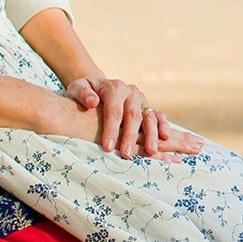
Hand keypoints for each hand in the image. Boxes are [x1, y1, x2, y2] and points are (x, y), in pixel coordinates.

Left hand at [63, 77, 203, 159]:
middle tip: (126, 154)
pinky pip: (159, 117)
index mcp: (114, 87)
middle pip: (133, 115)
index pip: (114, 110)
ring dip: (151, 135)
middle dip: (131, 136)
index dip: (111, 129)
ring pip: (149, 117)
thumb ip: (82, 94)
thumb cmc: (84, 92)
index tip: (107, 147)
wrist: (96, 87)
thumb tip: (93, 101)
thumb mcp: (77, 88)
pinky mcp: (148, 108)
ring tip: (150, 152)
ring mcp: (142, 100)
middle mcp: (131, 92)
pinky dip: (164, 127)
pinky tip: (165, 139)